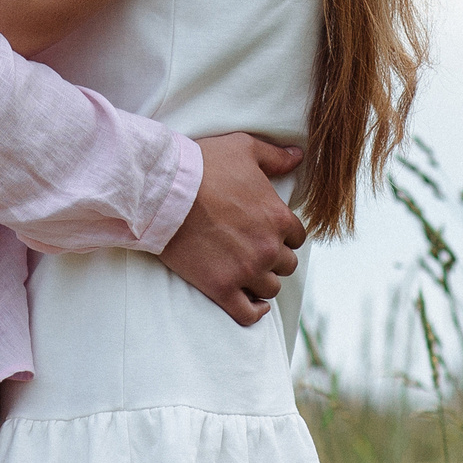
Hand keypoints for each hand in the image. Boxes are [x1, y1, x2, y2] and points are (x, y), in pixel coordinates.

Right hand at [158, 134, 306, 327]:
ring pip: (271, 289)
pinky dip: (255, 312)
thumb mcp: (245, 148)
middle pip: (286, 265)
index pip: (298, 237)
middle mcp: (268, 248)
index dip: (284, 234)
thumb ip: (276, 156)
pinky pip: (248, 313)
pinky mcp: (221, 288)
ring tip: (248, 272)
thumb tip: (299, 155)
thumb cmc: (204, 164)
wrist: (164, 191)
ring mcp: (246, 271)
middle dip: (274, 257)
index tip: (268, 231)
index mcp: (279, 217)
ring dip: (263, 281)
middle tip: (254, 249)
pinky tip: (254, 305)